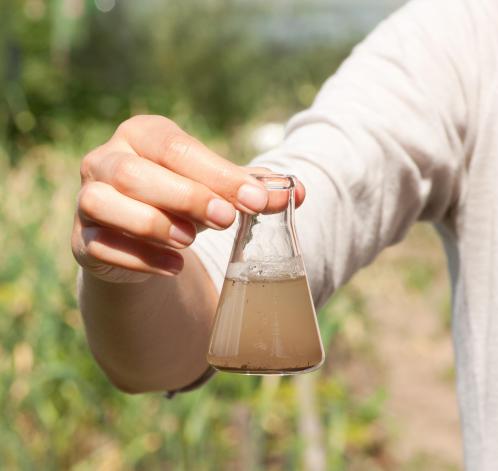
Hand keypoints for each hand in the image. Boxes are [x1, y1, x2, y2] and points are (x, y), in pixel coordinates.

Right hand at [71, 115, 304, 282]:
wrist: (141, 235)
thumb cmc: (182, 201)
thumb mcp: (215, 189)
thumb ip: (252, 189)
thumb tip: (300, 193)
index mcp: (142, 135)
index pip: (178, 149)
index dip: (217, 175)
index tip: (256, 200)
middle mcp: (106, 159)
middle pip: (137, 173)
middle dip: (187, 197)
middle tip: (227, 220)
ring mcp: (88, 198)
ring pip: (107, 203)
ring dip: (154, 224)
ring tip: (191, 241)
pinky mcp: (82, 238)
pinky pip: (102, 246)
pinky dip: (141, 260)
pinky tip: (174, 268)